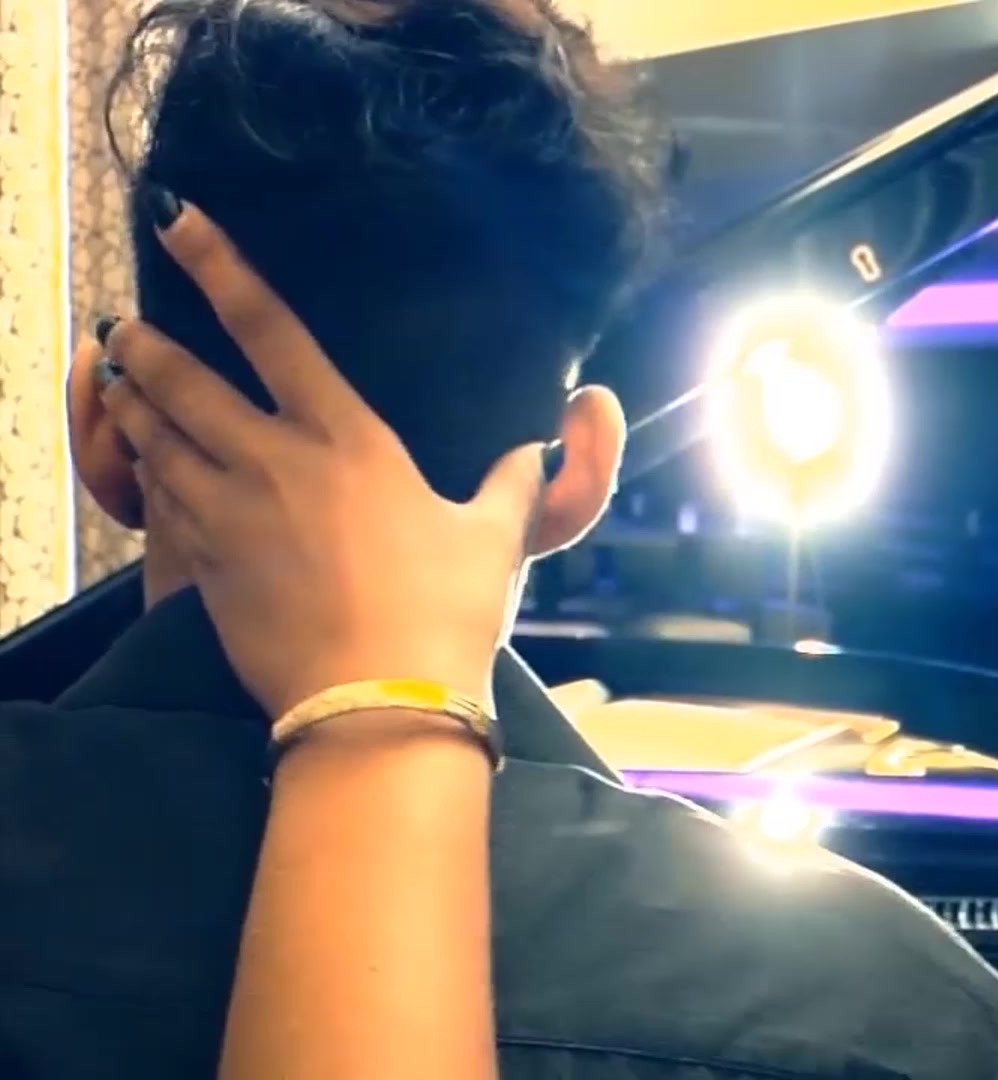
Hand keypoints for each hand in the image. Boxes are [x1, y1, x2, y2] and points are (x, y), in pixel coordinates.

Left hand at [94, 193, 543, 719]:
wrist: (377, 702)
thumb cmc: (444, 612)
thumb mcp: (494, 538)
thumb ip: (512, 485)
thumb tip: (537, 452)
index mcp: (347, 438)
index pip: (271, 330)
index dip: (220, 267)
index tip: (180, 223)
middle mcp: (274, 462)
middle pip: (183, 382)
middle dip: (146, 347)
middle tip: (124, 328)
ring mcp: (229, 516)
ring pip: (157, 440)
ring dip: (136, 408)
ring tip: (122, 386)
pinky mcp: (205, 569)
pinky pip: (160, 505)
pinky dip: (148, 477)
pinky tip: (149, 469)